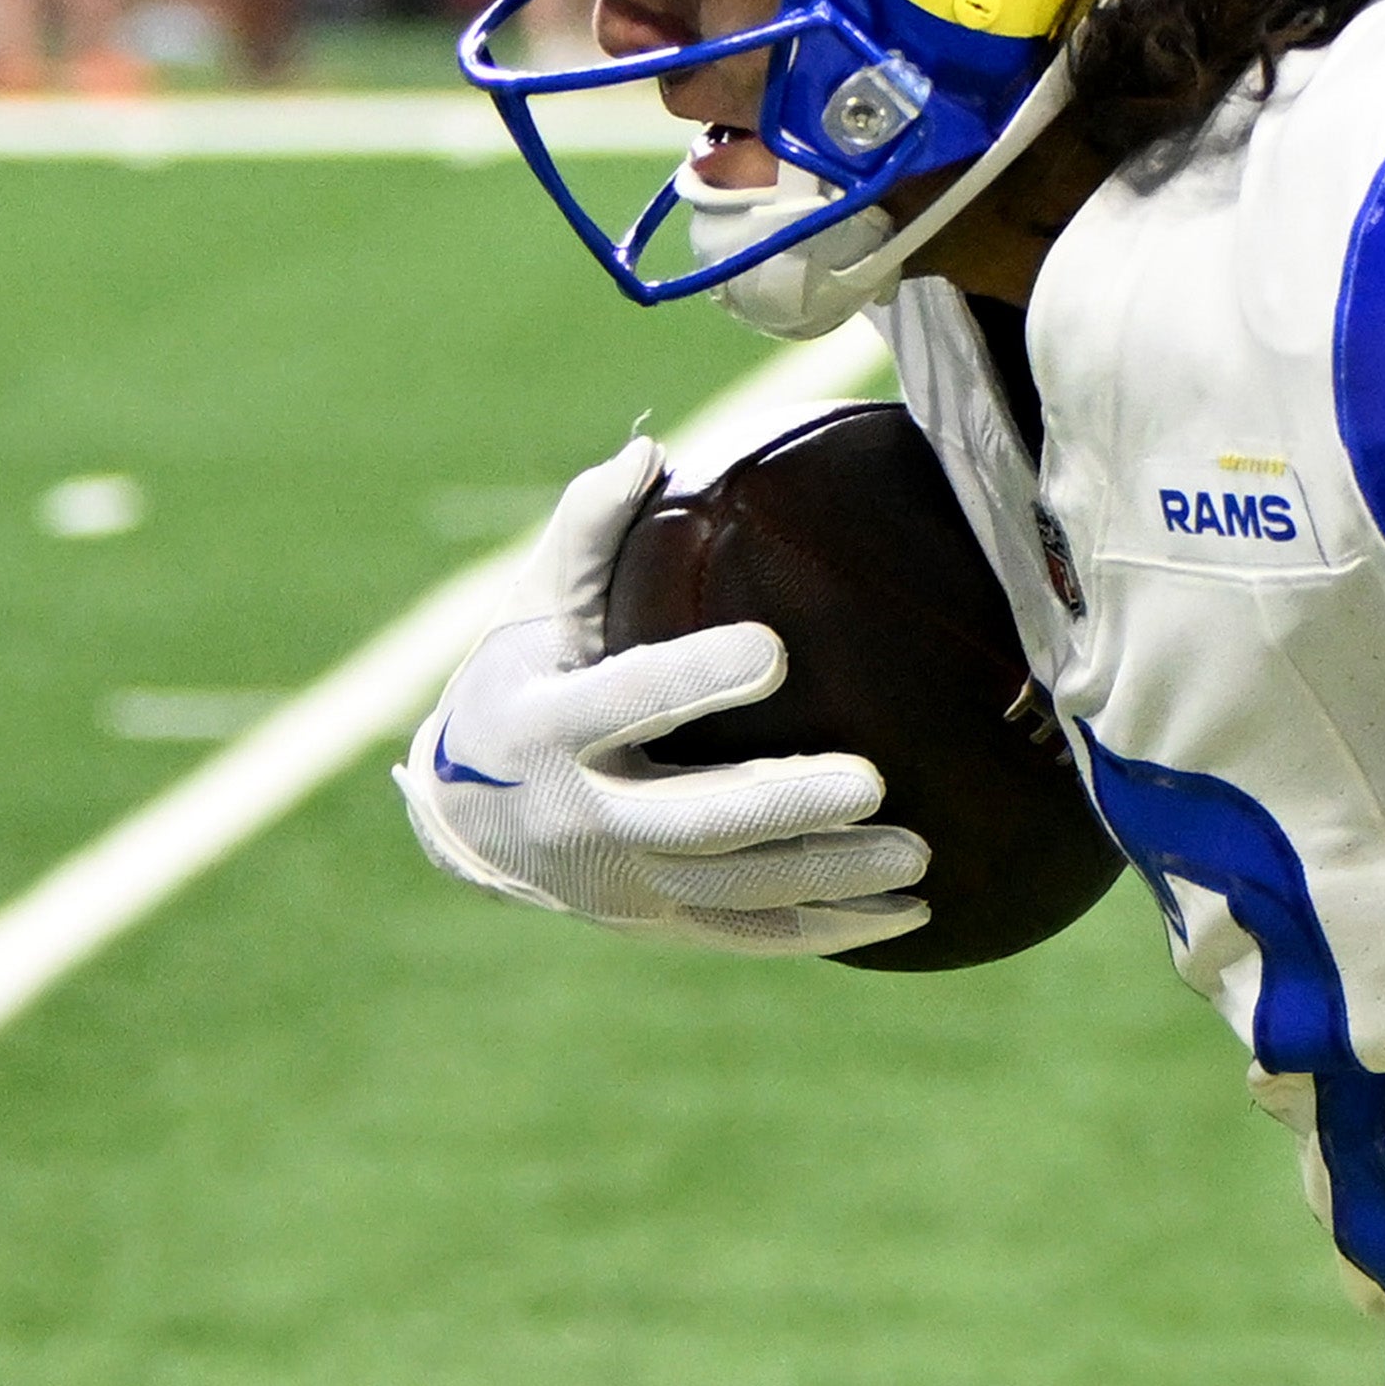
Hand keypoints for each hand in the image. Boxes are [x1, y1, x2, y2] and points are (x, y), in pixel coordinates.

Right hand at [391, 438, 928, 956]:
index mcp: (549, 728)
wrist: (467, 821)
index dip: (692, 679)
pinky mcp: (662, 921)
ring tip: (917, 853)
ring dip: (828, 875)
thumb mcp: (531, 609)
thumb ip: (588, 535)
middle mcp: (584, 817)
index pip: (625, 703)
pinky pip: (753, 934)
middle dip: (782, 805)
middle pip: (693, 821)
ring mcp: (626, 883)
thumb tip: (648, 451)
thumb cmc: (523, 682)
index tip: (772, 650)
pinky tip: (911, 913)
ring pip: (736, 890)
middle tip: (872, 782)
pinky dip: (829, 928)